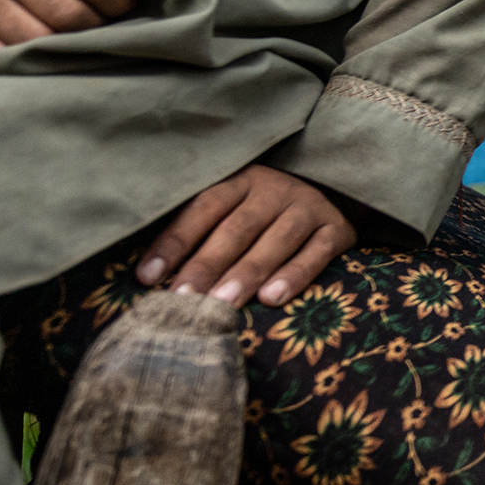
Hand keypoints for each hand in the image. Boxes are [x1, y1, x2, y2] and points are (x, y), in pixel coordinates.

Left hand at [135, 164, 357, 306]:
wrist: (337, 192)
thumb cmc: (267, 211)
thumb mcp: (236, 205)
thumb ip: (202, 230)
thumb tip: (151, 274)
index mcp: (243, 181)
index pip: (204, 207)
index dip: (176, 241)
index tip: (147, 276)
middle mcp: (276, 190)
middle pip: (238, 228)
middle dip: (208, 264)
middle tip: (184, 299)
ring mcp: (309, 208)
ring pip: (276, 240)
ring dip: (248, 273)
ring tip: (223, 304)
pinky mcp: (337, 230)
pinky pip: (317, 253)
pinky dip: (296, 275)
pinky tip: (272, 298)